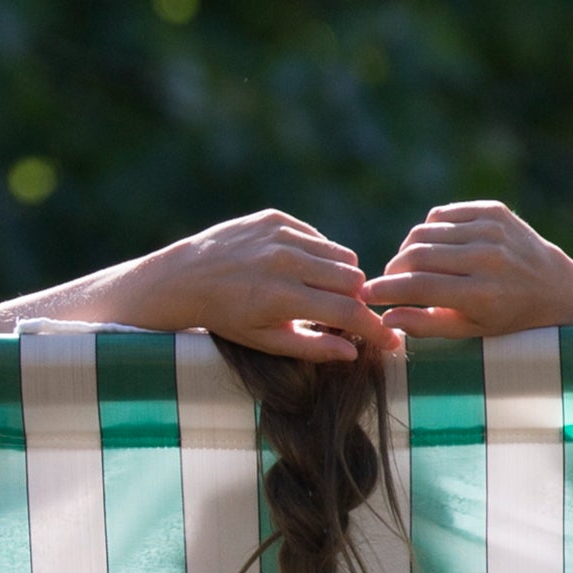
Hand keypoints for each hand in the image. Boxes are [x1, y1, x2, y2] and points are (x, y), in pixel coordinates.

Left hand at [111, 208, 395, 362]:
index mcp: (282, 298)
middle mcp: (284, 262)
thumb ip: (311, 347)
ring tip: (314, 290)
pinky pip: (317, 237)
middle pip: (353, 279)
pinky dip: (315, 254)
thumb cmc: (224, 317)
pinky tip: (292, 268)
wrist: (183, 279)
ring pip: (340, 255)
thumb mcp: (263, 341)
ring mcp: (280, 236)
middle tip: (338, 311)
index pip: (348, 312)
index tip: (389, 338)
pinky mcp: (275, 218)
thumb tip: (353, 353)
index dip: (373, 327)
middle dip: (354, 299)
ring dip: (336, 275)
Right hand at [363, 201, 572, 338]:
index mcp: (482, 294)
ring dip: (408, 250)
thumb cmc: (507, 318)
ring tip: (410, 267)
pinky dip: (429, 230)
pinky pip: (442, 215)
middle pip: (416, 256)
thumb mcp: (470, 332)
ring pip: (424, 232)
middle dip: (392, 270)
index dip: (385, 290)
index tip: (366, 295)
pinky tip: (434, 247)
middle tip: (389, 282)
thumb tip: (386, 319)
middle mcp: (488, 258)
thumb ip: (426, 326)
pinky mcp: (495, 211)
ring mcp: (493, 230)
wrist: (557, 288)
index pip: (417, 286)